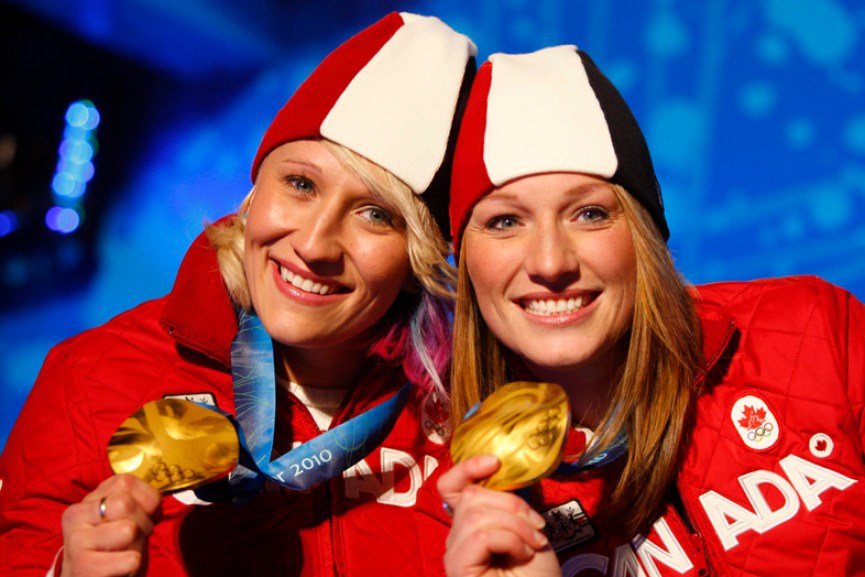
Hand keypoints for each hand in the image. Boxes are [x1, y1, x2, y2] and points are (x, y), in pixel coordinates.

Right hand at [60, 474, 161, 576]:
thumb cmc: (115, 551)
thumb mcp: (124, 519)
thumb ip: (136, 502)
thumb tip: (154, 503)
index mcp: (88, 500)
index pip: (126, 482)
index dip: (147, 501)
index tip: (142, 517)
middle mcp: (75, 516)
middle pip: (125, 504)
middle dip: (142, 524)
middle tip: (133, 541)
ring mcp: (75, 542)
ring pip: (128, 530)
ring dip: (137, 547)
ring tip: (124, 555)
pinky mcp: (83, 567)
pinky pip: (130, 559)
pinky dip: (134, 567)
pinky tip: (119, 571)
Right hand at [438, 455, 561, 576]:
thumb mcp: (527, 529)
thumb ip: (510, 505)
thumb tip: (507, 472)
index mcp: (470, 525)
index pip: (450, 486)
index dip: (467, 468)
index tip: (495, 462)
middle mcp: (455, 538)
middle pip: (471, 496)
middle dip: (512, 505)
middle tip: (537, 528)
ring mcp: (454, 554)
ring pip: (478, 514)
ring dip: (515, 525)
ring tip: (534, 544)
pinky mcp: (458, 567)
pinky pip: (481, 535)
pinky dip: (509, 540)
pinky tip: (523, 554)